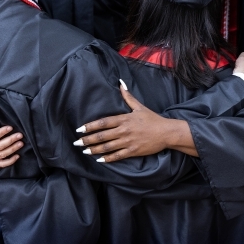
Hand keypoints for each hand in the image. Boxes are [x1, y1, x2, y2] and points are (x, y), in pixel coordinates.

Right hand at [0, 114, 22, 167]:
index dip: (1, 132)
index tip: (10, 127)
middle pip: (0, 146)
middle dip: (11, 140)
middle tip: (20, 135)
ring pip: (2, 155)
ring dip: (12, 149)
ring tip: (20, 143)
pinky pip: (0, 164)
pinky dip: (9, 162)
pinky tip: (17, 156)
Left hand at [75, 81, 195, 161]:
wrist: (166, 132)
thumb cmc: (153, 119)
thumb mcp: (139, 106)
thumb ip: (127, 97)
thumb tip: (120, 84)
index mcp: (124, 119)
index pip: (103, 122)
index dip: (90, 126)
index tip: (80, 129)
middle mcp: (124, 131)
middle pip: (102, 136)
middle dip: (88, 140)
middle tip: (76, 143)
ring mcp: (128, 142)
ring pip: (107, 147)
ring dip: (94, 149)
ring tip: (85, 151)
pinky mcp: (133, 151)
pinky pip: (118, 156)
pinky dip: (108, 158)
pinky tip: (99, 160)